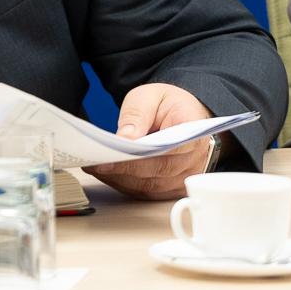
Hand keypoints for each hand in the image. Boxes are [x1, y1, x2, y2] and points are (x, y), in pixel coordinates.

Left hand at [83, 83, 212, 199]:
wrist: (181, 115)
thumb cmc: (168, 106)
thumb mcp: (150, 97)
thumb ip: (138, 114)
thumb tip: (125, 138)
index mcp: (195, 132)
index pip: (173, 147)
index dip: (145, 153)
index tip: (118, 152)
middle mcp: (195, 159)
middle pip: (159, 170)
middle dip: (125, 168)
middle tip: (97, 162)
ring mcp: (185, 177)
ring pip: (151, 186)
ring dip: (121, 179)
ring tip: (95, 167)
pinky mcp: (171, 188)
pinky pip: (147, 192)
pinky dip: (124, 184)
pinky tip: (105, 173)